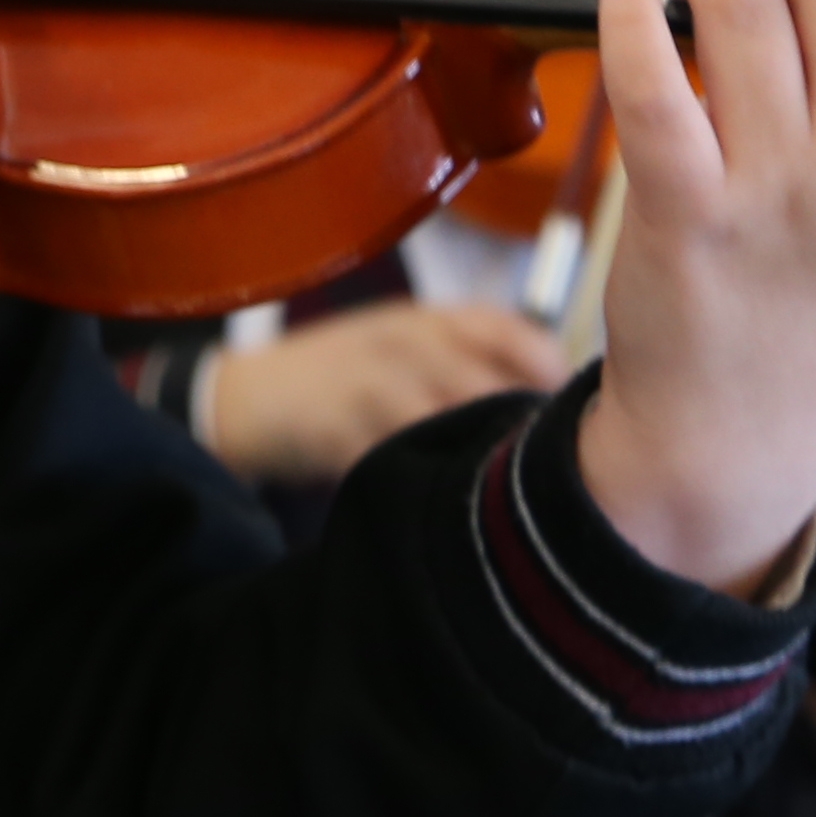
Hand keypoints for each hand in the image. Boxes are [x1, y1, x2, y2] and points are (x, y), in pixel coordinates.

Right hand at [199, 301, 567, 489]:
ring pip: (446, 421)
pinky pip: (396, 460)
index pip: (512, 333)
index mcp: (427, 319)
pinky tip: (433, 496)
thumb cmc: (344, 374)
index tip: (569, 410)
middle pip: (486, 383)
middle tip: (541, 464)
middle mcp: (402, 342)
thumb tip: (557, 405)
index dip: (547, 372)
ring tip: (492, 488)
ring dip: (473, 455)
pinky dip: (421, 481)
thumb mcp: (405, 344)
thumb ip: (472, 360)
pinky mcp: (335, 428)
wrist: (246, 398)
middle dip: (514, 424)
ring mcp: (366, 383)